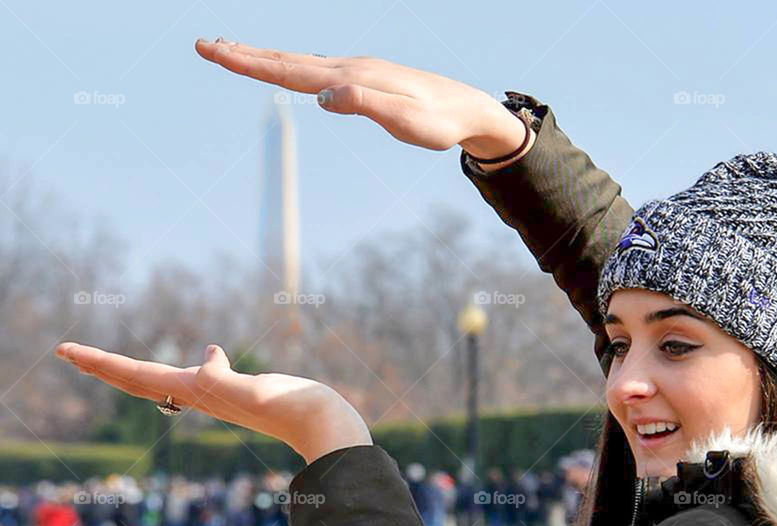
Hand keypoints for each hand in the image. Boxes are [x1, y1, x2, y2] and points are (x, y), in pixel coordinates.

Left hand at [55, 342, 371, 465]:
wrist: (327, 428)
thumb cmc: (296, 409)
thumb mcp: (255, 391)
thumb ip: (223, 380)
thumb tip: (206, 357)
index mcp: (200, 392)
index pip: (138, 375)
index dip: (100, 362)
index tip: (65, 350)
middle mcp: (203, 396)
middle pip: (139, 380)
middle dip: (102, 367)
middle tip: (66, 353)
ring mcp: (222, 397)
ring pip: (164, 381)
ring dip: (133, 370)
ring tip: (111, 362)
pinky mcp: (243, 393)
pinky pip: (202, 378)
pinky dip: (190, 366)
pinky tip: (205, 356)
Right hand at [193, 38, 530, 159]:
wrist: (468, 108)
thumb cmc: (439, 122)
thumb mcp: (406, 122)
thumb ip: (366, 105)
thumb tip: (324, 97)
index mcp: (352, 77)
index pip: (291, 70)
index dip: (250, 63)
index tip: (215, 51)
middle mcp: (349, 67)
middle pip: (287, 60)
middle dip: (244, 54)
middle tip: (203, 45)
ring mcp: (356, 70)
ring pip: (300, 61)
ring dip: (263, 56)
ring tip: (232, 51)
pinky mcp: (363, 77)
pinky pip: (317, 68)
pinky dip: (291, 64)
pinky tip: (286, 66)